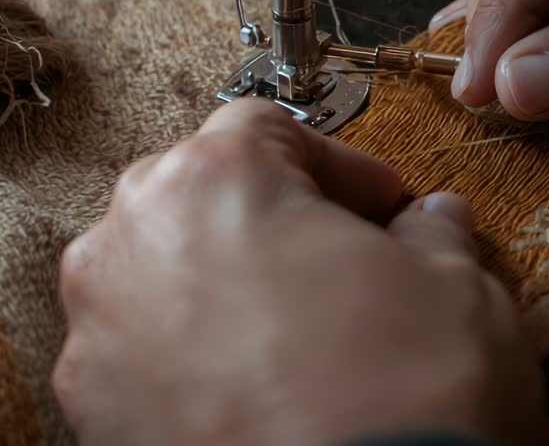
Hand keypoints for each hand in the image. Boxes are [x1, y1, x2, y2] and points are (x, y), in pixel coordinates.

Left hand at [54, 99, 542, 445]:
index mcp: (211, 182)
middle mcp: (128, 246)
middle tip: (340, 255)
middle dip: (270, 216)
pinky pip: (143, 355)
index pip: (270, 130)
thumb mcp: (456, 288)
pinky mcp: (92, 418)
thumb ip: (434, 233)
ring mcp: (99, 338)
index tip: (381, 202)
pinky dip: (191, 358)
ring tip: (296, 330)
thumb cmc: (405, 398)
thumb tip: (431, 220)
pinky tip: (258, 389)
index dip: (340, 163)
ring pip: (160, 274)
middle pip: (199, 192)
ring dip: (222, 284)